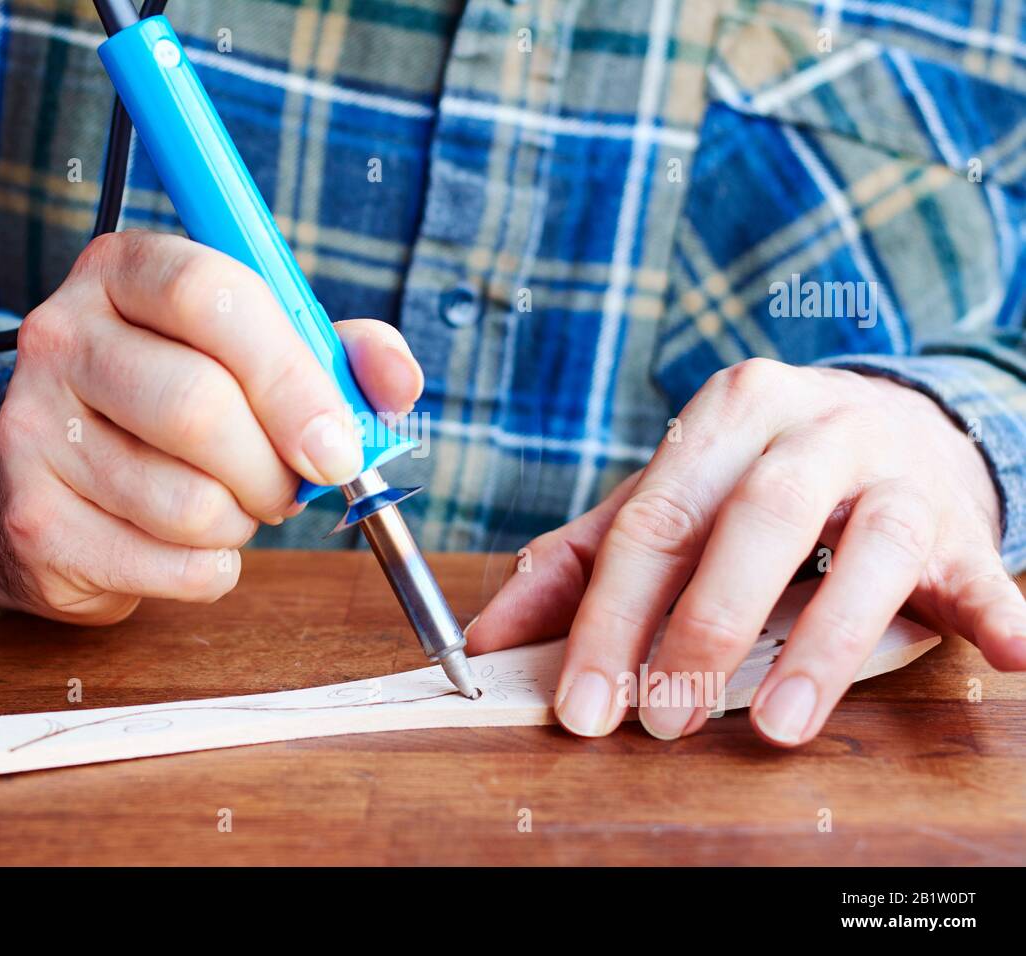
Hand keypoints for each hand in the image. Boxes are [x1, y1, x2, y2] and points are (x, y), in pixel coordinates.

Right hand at [0, 230, 421, 623]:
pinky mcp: (32, 522)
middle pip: (198, 406)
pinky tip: (186, 545)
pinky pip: (171, 565)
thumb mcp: (256, 354)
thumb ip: (337, 355)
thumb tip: (397, 386)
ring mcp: (32, 429)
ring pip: (189, 501)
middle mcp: (61, 336)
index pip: (210, 295)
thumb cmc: (175, 408)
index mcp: (124, 271)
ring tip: (226, 503)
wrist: (55, 485)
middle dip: (273, 469)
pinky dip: (210, 570)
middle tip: (290, 485)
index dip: (291, 377)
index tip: (338, 444)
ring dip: (241, 522)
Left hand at [468, 359, 1025, 745]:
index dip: (611, 616)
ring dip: (822, 643)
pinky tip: (1004, 655)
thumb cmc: (755, 475)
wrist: (888, 422)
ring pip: (866, 547)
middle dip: (702, 628)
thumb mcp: (666, 498)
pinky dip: (993, 612)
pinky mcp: (964, 524)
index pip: (656, 519)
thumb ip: (580, 562)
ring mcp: (897, 471)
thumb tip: (489, 640)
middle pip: (754, 523)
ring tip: (778, 723)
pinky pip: (980, 568)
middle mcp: (812, 429)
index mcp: (725, 414)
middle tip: (661, 718)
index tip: (581, 704)